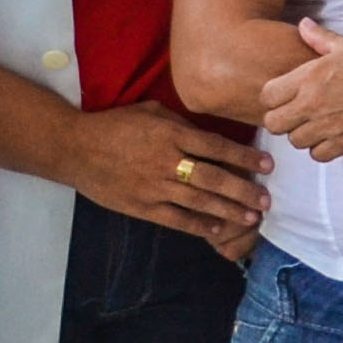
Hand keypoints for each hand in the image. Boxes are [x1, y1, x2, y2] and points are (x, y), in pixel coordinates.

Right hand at [62, 100, 271, 249]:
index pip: (217, 147)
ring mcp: (153, 186)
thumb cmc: (116, 125)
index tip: (268, 165)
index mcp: (171, 134)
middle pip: (214, 178)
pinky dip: (198, 225)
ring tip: (253, 217)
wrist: (75, 148)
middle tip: (267, 199)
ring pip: (199, 201)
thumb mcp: (152, 112)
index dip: (245, 157)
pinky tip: (218, 229)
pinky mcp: (140, 206)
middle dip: (244, 190)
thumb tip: (212, 136)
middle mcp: (166, 161)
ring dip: (229, 210)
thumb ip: (182, 124)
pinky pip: (175, 219)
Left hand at [256, 19, 342, 157]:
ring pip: (294, 141)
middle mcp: (313, 103)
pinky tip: (331, 135)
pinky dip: (321, 148)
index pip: (267, 96)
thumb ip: (318, 38)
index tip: (285, 95)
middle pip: (274, 123)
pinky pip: (317, 155)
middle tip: (297, 113)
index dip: (273, 97)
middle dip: (282, 119)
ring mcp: (328, 126)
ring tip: (316, 124)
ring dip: (302, 134)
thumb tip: (303, 24)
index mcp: (309, 77)